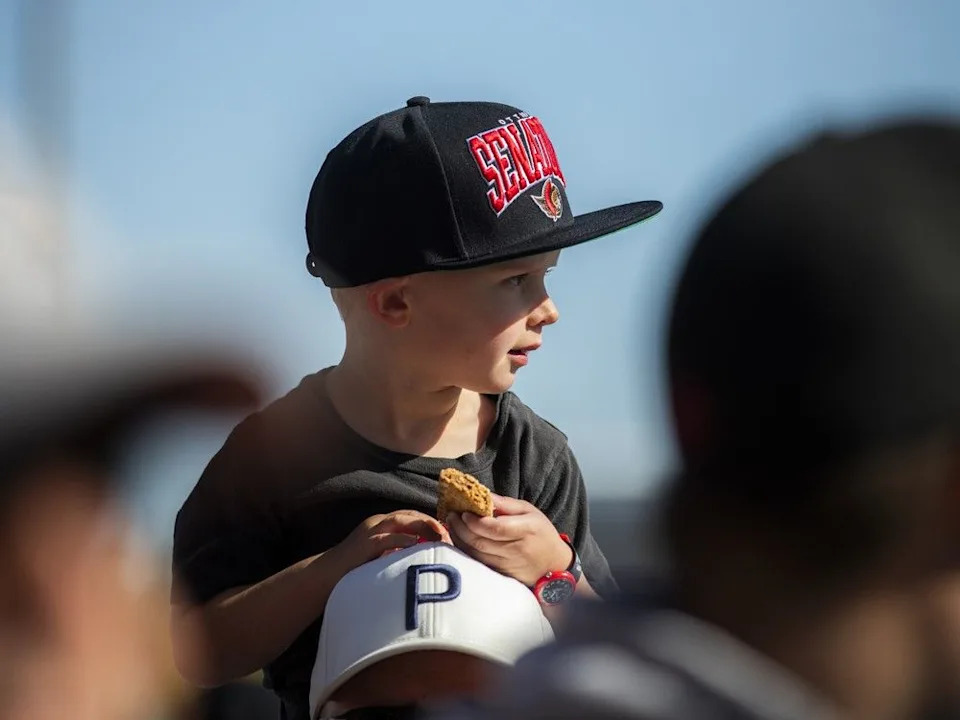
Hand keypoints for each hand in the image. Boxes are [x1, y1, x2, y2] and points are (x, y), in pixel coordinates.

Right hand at [331, 510, 451, 573]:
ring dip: (422, 526)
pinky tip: (416, 544)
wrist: (325, 575)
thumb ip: (397, 553)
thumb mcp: (380, 557)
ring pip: (401, 520)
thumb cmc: (354, 569)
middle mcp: (377, 523)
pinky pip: (386, 538)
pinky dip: (402, 539)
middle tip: (448, 534)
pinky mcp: (364, 545)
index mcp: (382, 524)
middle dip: (431, 522)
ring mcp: (370, 532)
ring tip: (439, 535)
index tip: (447, 532)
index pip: (412, 516)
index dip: (430, 522)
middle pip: (410, 515)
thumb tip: (422, 557)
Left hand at [447, 494, 571, 585]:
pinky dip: (465, 551)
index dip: (475, 521)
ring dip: (459, 540)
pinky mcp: (502, 575)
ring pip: (476, 554)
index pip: (495, 528)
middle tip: (451, 516)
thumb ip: (506, 504)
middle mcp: (517, 550)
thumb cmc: (541, 533)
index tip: (463, 512)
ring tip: (452, 525)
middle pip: (481, 542)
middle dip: (461, 529)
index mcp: (526, 530)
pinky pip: (478, 563)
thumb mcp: (530, 512)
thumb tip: (484, 495)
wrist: (554, 565)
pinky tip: (460, 539)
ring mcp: (508, 565)